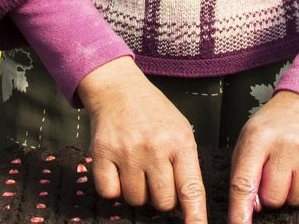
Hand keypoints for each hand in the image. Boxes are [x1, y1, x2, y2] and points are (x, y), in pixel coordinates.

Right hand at [78, 58, 207, 223]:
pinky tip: (119, 170)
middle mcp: (155, 148)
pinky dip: (114, 188)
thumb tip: (188, 204)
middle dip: (160, 197)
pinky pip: (110, 192)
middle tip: (156, 176)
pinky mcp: (102, 153)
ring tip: (137, 167)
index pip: (191, 190)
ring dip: (137, 191)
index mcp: (180, 142)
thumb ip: (186, 164)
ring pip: (135, 200)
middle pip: (162, 202)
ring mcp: (128, 151)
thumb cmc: (153, 112)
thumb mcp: (180, 130)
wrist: (118, 88)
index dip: (196, 217)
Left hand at [227, 91, 298, 223]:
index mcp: (257, 138)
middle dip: (271, 194)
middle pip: (274, 198)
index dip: (240, 210)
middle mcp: (285, 144)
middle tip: (274, 174)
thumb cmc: (272, 128)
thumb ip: (244, 175)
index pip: (244, 182)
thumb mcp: (248, 141)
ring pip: (297, 200)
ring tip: (292, 169)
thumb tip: (253, 209)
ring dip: (292, 192)